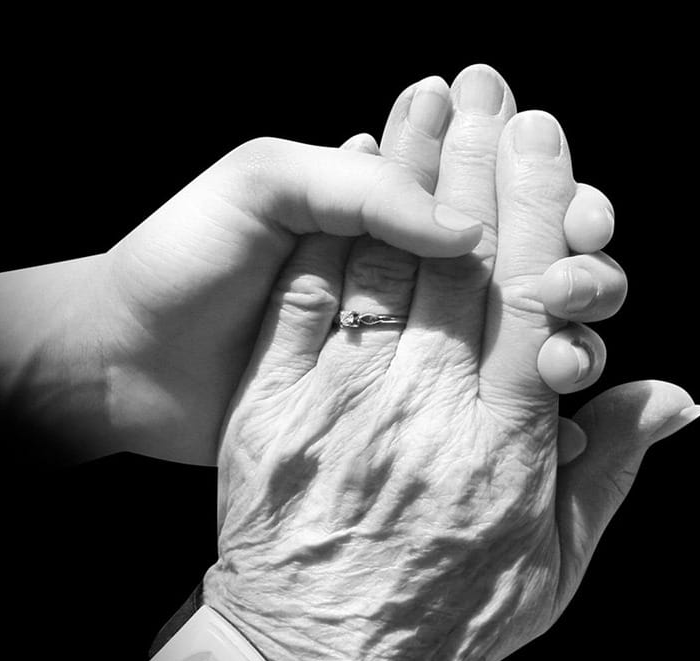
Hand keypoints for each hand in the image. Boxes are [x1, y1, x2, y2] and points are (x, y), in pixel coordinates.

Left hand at [94, 76, 624, 464]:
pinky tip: (555, 433)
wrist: (120, 366)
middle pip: (517, 271)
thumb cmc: (179, 262)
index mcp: (381, 212)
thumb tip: (464, 230)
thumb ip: (354, 189)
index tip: (577, 209)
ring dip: (550, 348)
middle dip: (568, 269)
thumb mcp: (257, 188)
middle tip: (578, 285)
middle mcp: (403, 281)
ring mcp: (394, 355)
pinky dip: (506, 421)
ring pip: (501, 346)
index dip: (540, 195)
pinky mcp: (374, 414)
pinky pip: (459, 415)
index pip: (489, 195)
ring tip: (570, 362)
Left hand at [203, 66, 699, 660]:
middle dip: (474, 164)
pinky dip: (327, 236)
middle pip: (458, 265)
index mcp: (501, 446)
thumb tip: (675, 393)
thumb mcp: (550, 574)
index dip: (541, 211)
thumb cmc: (443, 630)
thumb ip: (611, 475)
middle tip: (488, 84)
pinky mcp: (270, 414)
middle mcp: (422, 412)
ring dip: (406, 177)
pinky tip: (344, 178)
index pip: (529, 300)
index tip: (547, 139)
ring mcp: (338, 407)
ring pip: (382, 268)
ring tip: (426, 101)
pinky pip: (304, 307)